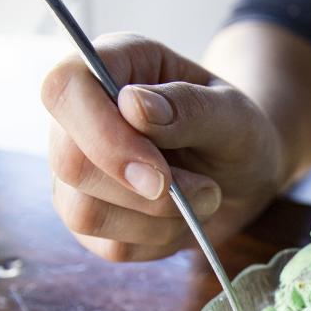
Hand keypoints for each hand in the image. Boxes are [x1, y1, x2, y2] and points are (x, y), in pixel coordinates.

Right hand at [41, 33, 283, 261]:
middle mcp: (81, 116)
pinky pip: (110, 245)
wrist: (244, 174)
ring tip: (206, 196)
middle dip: (142, 192)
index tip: (159, 171)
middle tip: (206, 189)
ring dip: (160, 218)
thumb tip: (133, 105)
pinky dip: (160, 240)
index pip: (65, 88)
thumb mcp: (234, 113)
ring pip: (85, 212)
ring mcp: (77, 171)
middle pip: (69, 162)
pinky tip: (184, 218)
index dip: (102, 134)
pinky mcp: (88, 217)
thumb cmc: (236, 131)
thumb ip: (189, 106)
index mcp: (113, 65)